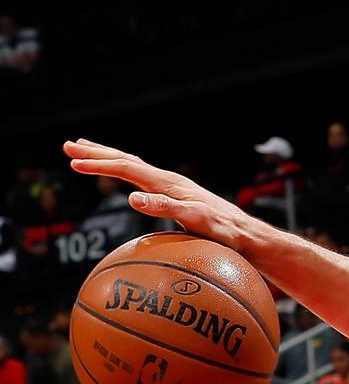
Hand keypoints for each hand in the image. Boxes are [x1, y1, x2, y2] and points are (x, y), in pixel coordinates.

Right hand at [63, 139, 252, 249]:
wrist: (246, 235)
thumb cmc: (223, 232)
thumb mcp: (194, 220)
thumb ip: (165, 208)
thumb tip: (132, 197)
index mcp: (169, 184)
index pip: (127, 168)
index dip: (100, 165)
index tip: (73, 162)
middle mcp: (170, 181)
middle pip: (127, 160)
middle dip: (97, 153)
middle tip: (67, 147)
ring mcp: (173, 188)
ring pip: (133, 167)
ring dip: (108, 159)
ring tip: (85, 153)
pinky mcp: (176, 197)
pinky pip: (142, 179)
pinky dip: (124, 172)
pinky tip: (122, 179)